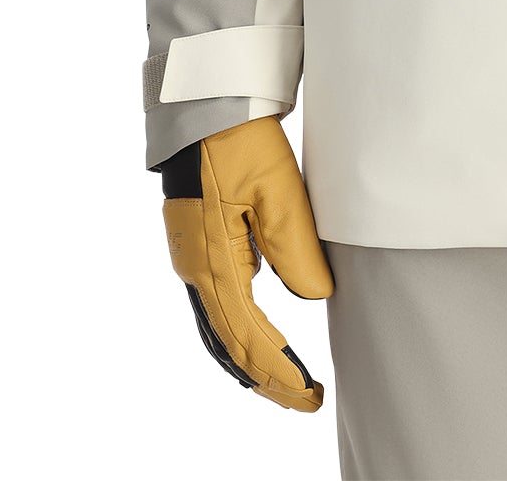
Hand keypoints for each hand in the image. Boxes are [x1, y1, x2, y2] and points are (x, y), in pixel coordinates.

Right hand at [157, 114, 333, 408]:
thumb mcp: (278, 191)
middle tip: (305, 400)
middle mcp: (195, 268)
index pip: (247, 337)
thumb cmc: (239, 142)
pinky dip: (235, 332)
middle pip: (228, 343)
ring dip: (249, 359)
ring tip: (282, 383)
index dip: (278, 371)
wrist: (202, 106)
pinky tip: (253, 337)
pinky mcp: (196, 241)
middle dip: (265, 376)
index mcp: (213, 262)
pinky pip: (214, 304)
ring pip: (217, 327)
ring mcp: (191, 256)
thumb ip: (295, 248)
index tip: (309, 395)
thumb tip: (316, 298)